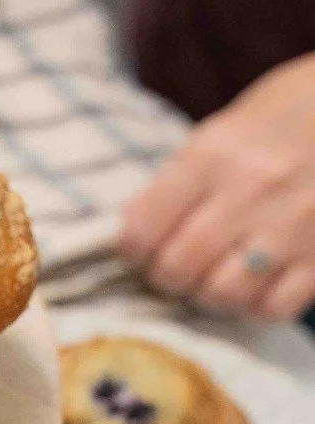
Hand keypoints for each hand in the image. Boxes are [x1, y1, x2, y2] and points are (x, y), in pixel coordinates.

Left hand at [120, 53, 314, 321]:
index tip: (139, 251)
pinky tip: (256, 285)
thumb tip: (139, 236)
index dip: (131, 250)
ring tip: (215, 278)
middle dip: (167, 277)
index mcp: (213, 154)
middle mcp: (251, 190)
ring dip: (210, 294)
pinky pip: (273, 307)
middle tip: (176, 269)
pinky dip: (256, 305)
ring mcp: (293, 225)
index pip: (142, 228)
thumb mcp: (224, 131)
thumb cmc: (285, 115)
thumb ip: (183, 182)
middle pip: (178, 268)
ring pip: (223, 294)